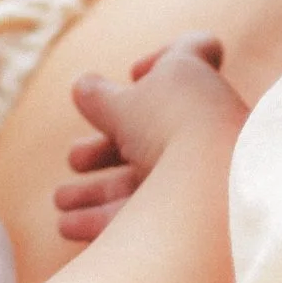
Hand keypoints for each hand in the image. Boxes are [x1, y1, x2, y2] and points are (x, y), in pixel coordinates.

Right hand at [55, 33, 246, 242]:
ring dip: (94, 192)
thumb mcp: (126, 103)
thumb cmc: (175, 128)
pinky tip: (68, 226)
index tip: (135, 73)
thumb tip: (83, 87)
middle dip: (103, 151)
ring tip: (62, 201)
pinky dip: (102, 221)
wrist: (218, 186)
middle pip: (149, 139)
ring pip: (141, 185)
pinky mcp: (193, 222)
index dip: (161, 59)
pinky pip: (144, 222)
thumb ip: (100, 95)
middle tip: (76, 160)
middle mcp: (205, 134)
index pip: (192, 56)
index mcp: (197, 91)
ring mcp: (200, 180)